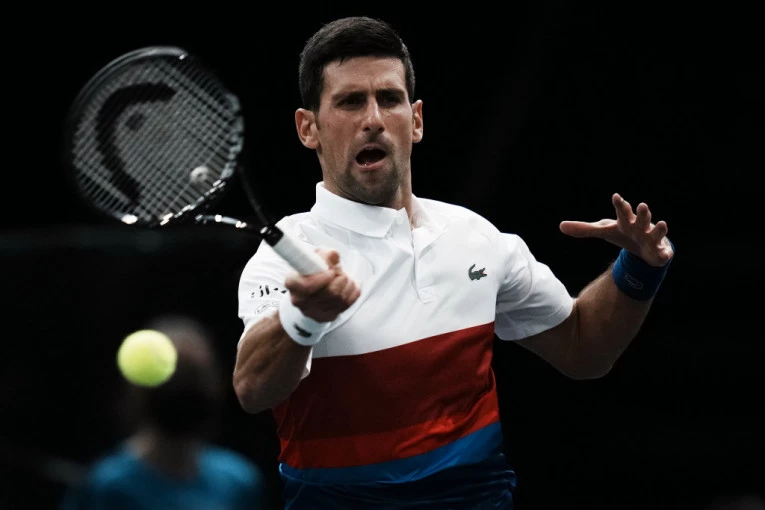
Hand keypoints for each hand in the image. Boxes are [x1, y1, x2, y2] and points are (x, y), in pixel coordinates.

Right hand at [284, 248, 360, 321]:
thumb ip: (324, 255)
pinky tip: (350, 285)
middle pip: (329, 292)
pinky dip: (353, 292)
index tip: (331, 271)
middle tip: (339, 271)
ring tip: (345, 277)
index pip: (307, 285)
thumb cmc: (311, 273)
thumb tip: (333, 255)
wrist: (310, 289)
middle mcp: (301, 300)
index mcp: (293, 283)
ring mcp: (314, 311)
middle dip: (340, 278)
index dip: (322, 278)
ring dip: (348, 284)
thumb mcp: (314, 257)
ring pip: (340, 298)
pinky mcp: (327, 317)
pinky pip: (347, 304)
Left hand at [559, 193, 673, 266]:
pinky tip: (665, 254)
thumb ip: (584, 229)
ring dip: (658, 228)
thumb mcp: (604, 231)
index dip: (620, 204)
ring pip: (655, 233)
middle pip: (641, 219)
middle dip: (643, 213)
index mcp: (626, 221)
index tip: (616, 196)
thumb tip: (560, 226)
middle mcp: (640, 227)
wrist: (643, 247)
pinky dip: (664, 253)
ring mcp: (651, 238)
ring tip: (662, 223)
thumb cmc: (623, 233)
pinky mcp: (659, 252)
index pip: (622, 211)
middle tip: (642, 205)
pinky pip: (663, 253)